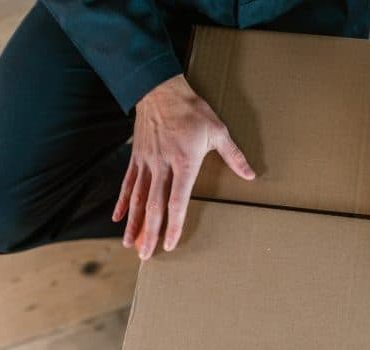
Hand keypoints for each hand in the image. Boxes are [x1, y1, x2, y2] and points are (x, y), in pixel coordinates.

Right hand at [111, 74, 254, 259]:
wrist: (161, 90)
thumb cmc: (192, 111)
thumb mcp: (219, 131)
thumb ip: (233, 156)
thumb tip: (251, 175)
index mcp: (184, 163)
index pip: (178, 201)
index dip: (174, 225)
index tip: (171, 244)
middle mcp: (162, 167)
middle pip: (155, 206)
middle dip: (151, 233)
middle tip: (147, 256)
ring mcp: (147, 163)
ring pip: (139, 199)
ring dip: (134, 224)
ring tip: (131, 245)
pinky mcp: (137, 157)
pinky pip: (128, 184)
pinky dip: (123, 202)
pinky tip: (118, 218)